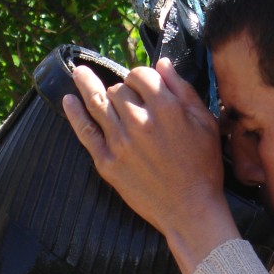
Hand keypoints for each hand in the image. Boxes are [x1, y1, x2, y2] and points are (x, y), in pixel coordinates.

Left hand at [62, 57, 240, 273]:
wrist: (190, 209)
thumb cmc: (203, 166)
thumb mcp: (205, 123)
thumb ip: (183, 89)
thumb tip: (162, 64)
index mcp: (166, 108)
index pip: (141, 74)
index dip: (141, 75)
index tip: (143, 83)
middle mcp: (139, 121)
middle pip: (119, 89)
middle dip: (123, 89)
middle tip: (129, 99)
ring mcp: (119, 142)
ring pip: (98, 103)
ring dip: (87, 85)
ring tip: (79, 73)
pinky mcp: (107, 162)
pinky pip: (85, 132)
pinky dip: (74, 114)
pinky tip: (68, 100)